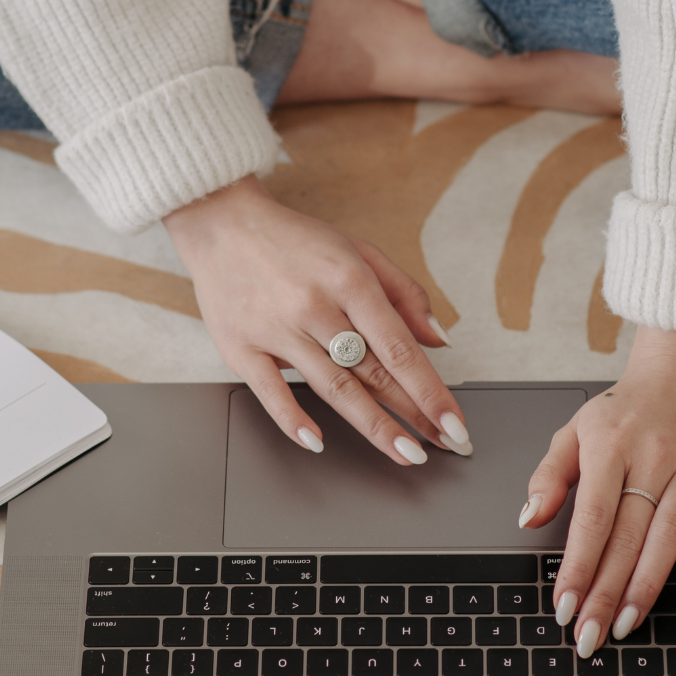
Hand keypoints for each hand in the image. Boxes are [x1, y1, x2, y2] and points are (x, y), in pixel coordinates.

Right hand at [163, 174, 468, 463]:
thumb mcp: (359, 250)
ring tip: (404, 453)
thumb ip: (403, 293)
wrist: (221, 222)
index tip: (454, 422)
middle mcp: (315, 306)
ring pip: (333, 388)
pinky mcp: (241, 347)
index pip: (399, 348)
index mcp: (349, 280)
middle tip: (443, 445)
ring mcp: (276, 330)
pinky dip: (293, 420)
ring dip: (373, 427)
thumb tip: (438, 339)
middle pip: (372, 373)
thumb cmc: (294, 239)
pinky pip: (270, 392)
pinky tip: (317, 442)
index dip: (430, 390)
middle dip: (413, 415)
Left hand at [519, 326, 675, 656]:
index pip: (591, 520)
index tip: (565, 606)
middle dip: (606, 593)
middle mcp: (652, 458)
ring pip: (668, 537)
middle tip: (590, 635)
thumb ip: (550, 475)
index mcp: (610, 447)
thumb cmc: (628, 407)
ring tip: (627, 623)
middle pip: (626, 538)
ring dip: (646, 586)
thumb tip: (528, 516)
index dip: (578, 567)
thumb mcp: (576, 429)